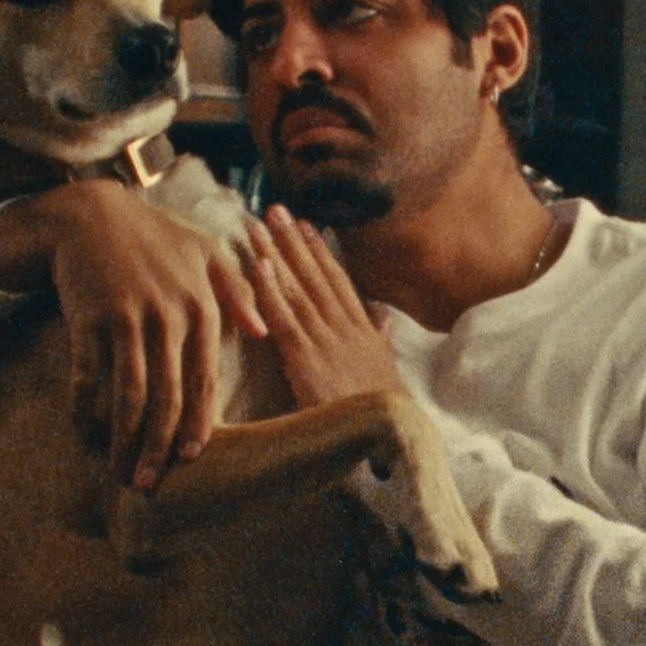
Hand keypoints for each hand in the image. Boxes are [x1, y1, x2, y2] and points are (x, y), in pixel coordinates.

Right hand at [0, 179, 265, 486]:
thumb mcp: (205, 253)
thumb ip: (237, 292)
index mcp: (200, 306)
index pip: (204, 378)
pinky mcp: (88, 319)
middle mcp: (167, 316)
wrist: (90, 213)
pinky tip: (84, 436)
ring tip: (120, 472)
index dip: (197, 422)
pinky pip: (88, 377)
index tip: (191, 457)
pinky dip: (85, 411)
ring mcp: (126, 319)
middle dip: (159, 447)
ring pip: (129, 395)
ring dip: (124, 440)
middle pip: (167, 397)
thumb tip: (265, 330)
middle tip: (151, 483)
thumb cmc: (154, 237)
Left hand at [247, 204, 402, 408]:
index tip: (306, 225)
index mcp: (362, 330)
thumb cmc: (384, 412)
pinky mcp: (306, 358)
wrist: (388, 437)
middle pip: (314, 276)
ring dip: (275, 254)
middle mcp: (344, 327)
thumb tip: (385, 319)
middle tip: (274, 209)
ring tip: (257, 225)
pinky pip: (284, 318)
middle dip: (293, 241)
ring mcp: (325, 339)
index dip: (320, 252)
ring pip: (295, 289)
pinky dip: (270, 290)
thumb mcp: (386, 371)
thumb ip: (381, 340)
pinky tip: (258, 264)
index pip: (338, 282)